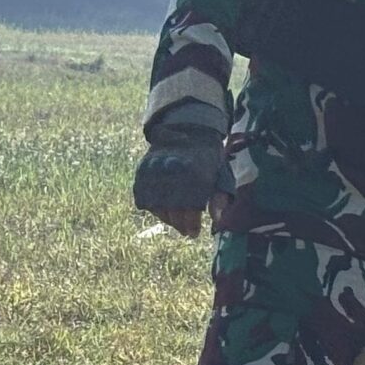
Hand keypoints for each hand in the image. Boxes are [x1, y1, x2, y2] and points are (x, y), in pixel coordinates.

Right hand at [134, 103, 228, 234]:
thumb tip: (218, 220)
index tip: (194, 233)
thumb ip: (219, 198)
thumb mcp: (221, 175)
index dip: (191, 224)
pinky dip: (153, 206)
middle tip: (186, 232)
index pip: (189, 209)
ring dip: (167, 218)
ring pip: (157, 205)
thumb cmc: (209, 158)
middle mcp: (173, 175)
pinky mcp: (144, 170)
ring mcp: (156, 173)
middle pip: (173, 210)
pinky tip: (163, 211)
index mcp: (195, 177)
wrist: (188, 131)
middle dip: (180, 224)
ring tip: (176, 222)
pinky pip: (144, 195)